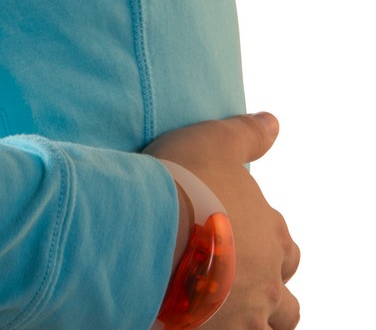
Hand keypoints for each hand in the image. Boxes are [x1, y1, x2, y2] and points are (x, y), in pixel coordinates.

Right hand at [143, 112, 299, 328]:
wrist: (148, 229)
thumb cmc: (182, 182)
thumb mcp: (215, 142)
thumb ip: (247, 134)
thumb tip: (273, 122)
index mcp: (270, 233)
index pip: (283, 244)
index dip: (263, 240)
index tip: (233, 231)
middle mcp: (267, 277)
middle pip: (282, 296)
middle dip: (263, 286)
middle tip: (230, 275)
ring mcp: (244, 311)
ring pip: (265, 326)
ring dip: (249, 316)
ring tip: (220, 306)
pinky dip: (222, 328)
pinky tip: (198, 319)